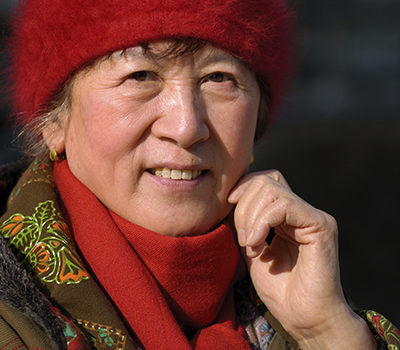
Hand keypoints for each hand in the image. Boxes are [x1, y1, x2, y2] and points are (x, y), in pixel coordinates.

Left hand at [228, 170, 375, 348]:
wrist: (305, 319)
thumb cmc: (280, 290)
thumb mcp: (253, 249)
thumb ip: (246, 224)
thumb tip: (232, 199)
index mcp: (288, 216)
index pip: (265, 181)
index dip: (243, 186)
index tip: (229, 204)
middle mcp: (302, 212)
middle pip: (266, 181)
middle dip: (244, 205)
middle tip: (244, 238)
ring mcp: (313, 216)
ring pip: (272, 189)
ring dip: (251, 216)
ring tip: (252, 245)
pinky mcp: (320, 225)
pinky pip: (284, 205)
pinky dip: (262, 222)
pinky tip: (257, 245)